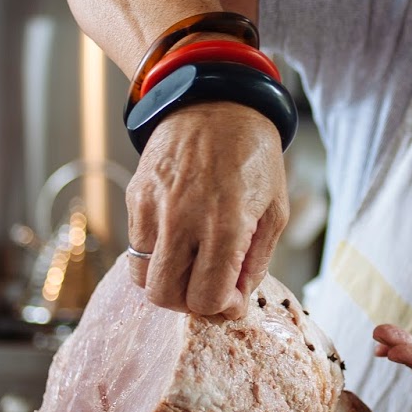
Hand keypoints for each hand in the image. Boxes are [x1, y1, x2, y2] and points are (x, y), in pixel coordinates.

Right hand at [126, 102, 288, 318]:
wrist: (216, 102)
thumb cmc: (253, 155)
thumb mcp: (275, 209)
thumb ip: (256, 261)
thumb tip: (234, 299)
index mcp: (225, 224)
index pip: (205, 298)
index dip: (220, 309)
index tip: (231, 298)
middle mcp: (183, 219)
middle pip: (166, 296)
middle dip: (190, 303)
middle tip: (210, 288)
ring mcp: (153, 208)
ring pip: (143, 279)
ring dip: (169, 283)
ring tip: (193, 266)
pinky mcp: (136, 198)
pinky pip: (136, 249)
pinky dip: (156, 257)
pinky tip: (180, 240)